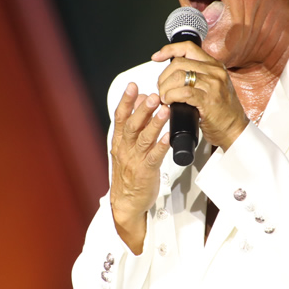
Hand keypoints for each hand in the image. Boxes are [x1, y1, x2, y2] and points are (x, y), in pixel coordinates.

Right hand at [109, 83, 170, 252]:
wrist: (126, 202)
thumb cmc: (129, 172)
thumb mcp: (127, 146)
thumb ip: (134, 125)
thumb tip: (142, 101)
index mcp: (120, 141)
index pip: (120, 117)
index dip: (126, 101)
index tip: (133, 86)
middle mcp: (125, 149)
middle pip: (132, 125)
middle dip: (142, 109)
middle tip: (153, 95)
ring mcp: (134, 161)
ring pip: (144, 139)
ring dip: (154, 123)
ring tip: (164, 110)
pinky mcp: (145, 172)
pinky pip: (154, 157)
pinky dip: (161, 146)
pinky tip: (168, 136)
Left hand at [152, 42, 248, 150]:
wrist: (234, 129)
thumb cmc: (222, 111)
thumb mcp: (213, 86)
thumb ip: (199, 75)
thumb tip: (172, 72)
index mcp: (215, 66)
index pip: (188, 47)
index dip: (169, 50)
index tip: (157, 57)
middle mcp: (215, 72)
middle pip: (179, 63)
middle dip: (163, 76)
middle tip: (161, 89)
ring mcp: (213, 85)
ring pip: (178, 77)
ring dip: (165, 88)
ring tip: (165, 98)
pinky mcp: (208, 100)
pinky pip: (183, 92)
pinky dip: (171, 96)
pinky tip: (169, 102)